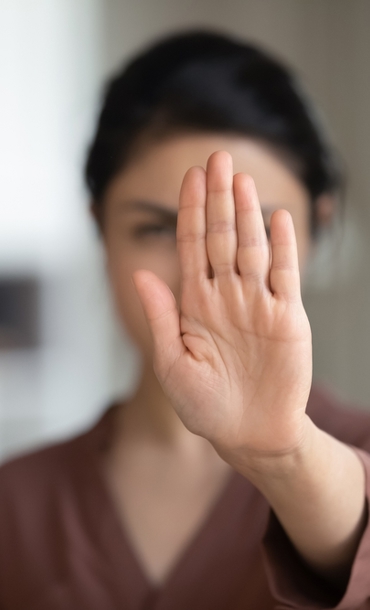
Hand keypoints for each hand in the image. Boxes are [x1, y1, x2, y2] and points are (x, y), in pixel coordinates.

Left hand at [133, 151, 311, 466]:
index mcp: (195, 303)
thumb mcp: (172, 365)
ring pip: (251, 247)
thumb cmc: (206, 407)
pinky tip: (277, 218)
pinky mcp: (287, 317)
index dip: (191, 211)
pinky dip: (282, 247)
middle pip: (222, 236)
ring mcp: (257, 303)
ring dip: (247, 212)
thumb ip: (160, 317)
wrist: (250, 434)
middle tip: (217, 157)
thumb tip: (141, 272)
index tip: (190, 177)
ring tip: (241, 178)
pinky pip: (285, 275)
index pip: (192, 246)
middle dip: (218, 198)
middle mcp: (226, 295)